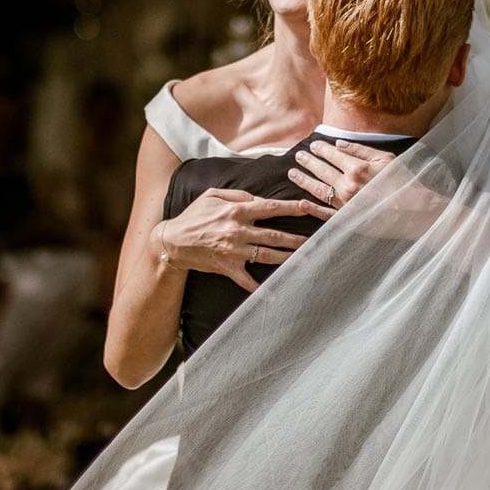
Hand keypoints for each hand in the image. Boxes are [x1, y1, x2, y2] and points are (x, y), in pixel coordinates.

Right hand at [155, 187, 332, 292]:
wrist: (173, 241)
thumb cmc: (194, 215)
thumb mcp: (212, 195)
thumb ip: (237, 194)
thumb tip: (256, 197)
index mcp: (237, 210)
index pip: (270, 208)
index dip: (291, 207)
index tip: (309, 207)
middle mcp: (238, 230)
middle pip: (275, 235)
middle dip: (298, 237)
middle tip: (317, 239)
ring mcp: (234, 251)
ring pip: (268, 255)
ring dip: (289, 258)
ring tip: (307, 259)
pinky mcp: (228, 267)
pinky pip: (248, 280)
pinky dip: (262, 289)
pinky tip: (276, 295)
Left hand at [288, 140, 395, 209]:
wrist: (415, 211)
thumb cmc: (403, 182)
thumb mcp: (386, 159)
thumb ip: (361, 150)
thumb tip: (339, 143)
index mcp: (357, 168)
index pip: (332, 155)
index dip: (320, 149)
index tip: (313, 145)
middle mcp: (347, 185)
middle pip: (321, 170)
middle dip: (308, 162)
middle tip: (298, 156)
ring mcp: (345, 204)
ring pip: (318, 190)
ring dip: (303, 180)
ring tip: (292, 173)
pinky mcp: (347, 219)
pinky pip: (325, 214)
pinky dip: (312, 209)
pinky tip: (301, 203)